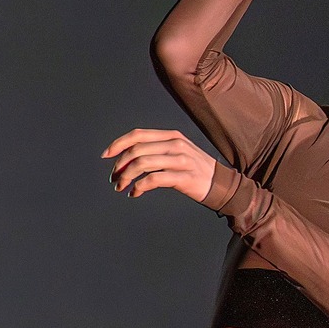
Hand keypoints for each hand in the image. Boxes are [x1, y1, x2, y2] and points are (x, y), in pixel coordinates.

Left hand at [101, 128, 217, 203]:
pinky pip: (153, 179)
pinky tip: (135, 193)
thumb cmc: (196, 170)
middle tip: (114, 178)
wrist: (222, 184)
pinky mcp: (184, 177)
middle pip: (137, 150)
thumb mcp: (178, 152)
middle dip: (120, 165)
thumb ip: (157, 150)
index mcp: (171, 136)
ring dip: (126, 177)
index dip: (118, 144)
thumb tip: (129, 157)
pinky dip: (139, 187)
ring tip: (121, 187)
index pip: (138, 135)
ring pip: (142, 163)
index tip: (106, 155)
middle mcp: (175, 144)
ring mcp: (181, 160)